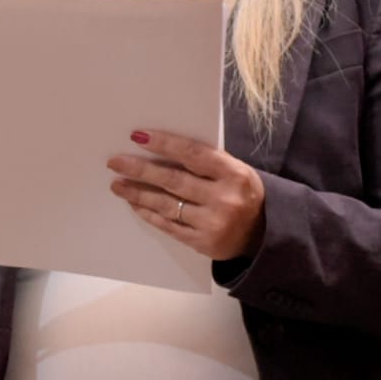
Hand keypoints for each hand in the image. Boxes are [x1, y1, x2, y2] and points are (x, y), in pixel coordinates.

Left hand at [106, 129, 264, 260]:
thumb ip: (205, 162)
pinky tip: (134, 203)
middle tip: (115, 162)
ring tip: (117, 184)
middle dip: (140, 170)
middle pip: (173, 181)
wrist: (265, 233)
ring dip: (137, 193)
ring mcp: (213, 224)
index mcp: (234, 174)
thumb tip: (159, 147)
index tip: (137, 136)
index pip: (193, 154)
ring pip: (167, 205)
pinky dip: (148, 213)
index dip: (164, 144)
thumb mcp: (235, 171)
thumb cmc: (242, 192)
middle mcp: (224, 199)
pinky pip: (168, 225)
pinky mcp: (203, 243)